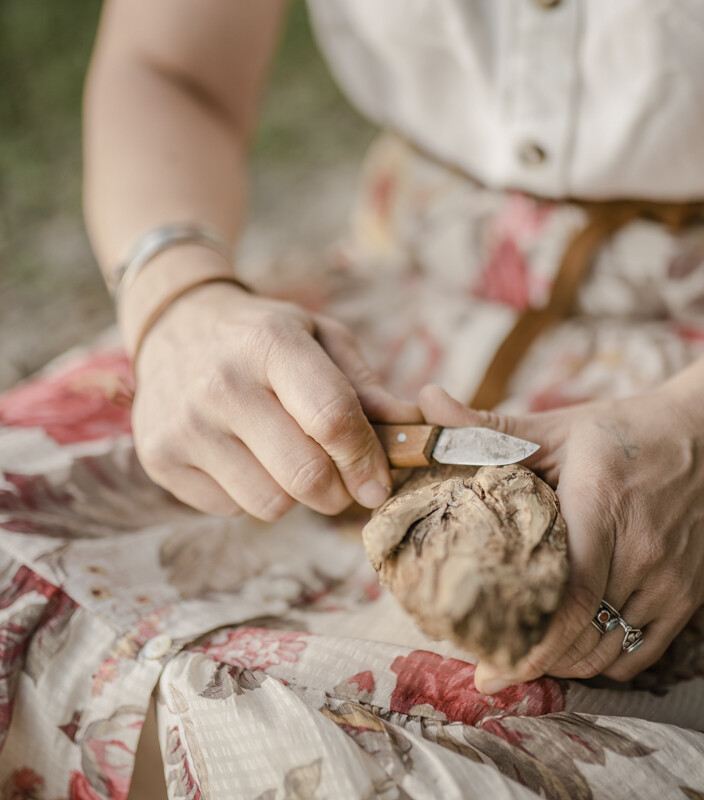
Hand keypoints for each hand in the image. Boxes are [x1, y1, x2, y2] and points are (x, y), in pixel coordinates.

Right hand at [132, 282, 420, 518]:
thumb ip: (365, 385)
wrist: (176, 324)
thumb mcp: (320, 337)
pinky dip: (250, 493)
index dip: (366, 460)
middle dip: (339, 491)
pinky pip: (231, 508)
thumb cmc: (263, 335)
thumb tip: (408, 430)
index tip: (379, 482)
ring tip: (287, 459)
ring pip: (270, 503)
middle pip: (305, 475)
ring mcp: (184, 424)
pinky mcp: (158, 458)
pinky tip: (244, 456)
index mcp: (270, 343)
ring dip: (294, 495)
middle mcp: (221, 384)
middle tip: (342, 481)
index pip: (332, 419)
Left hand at [417, 382, 703, 690]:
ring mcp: (670, 580)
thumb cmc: (627, 432)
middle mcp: (641, 552)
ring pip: (610, 652)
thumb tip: (425, 399)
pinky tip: (575, 647)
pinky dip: (604, 660)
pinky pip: (641, 653)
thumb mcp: (557, 427)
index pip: (569, 596)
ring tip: (526, 656)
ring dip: (565, 662)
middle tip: (491, 658)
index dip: (528, 643)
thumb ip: (487, 425)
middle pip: (583, 635)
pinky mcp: (690, 596)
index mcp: (600, 507)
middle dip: (532, 657)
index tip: (487, 667)